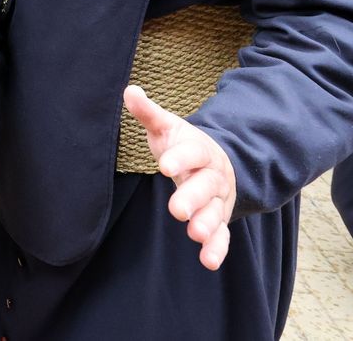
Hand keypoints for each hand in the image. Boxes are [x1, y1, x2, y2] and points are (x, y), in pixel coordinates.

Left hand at [123, 85, 236, 269]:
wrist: (217, 163)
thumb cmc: (184, 146)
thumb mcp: (167, 128)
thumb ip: (149, 113)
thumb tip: (129, 91)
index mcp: (199, 150)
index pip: (192, 152)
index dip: (180, 158)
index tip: (164, 164)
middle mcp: (212, 176)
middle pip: (205, 186)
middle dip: (192, 197)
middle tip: (177, 209)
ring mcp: (218, 200)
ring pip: (215, 212)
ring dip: (207, 224)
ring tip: (194, 233)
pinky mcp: (219, 220)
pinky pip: (222, 235)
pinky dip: (217, 248)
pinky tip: (208, 261)